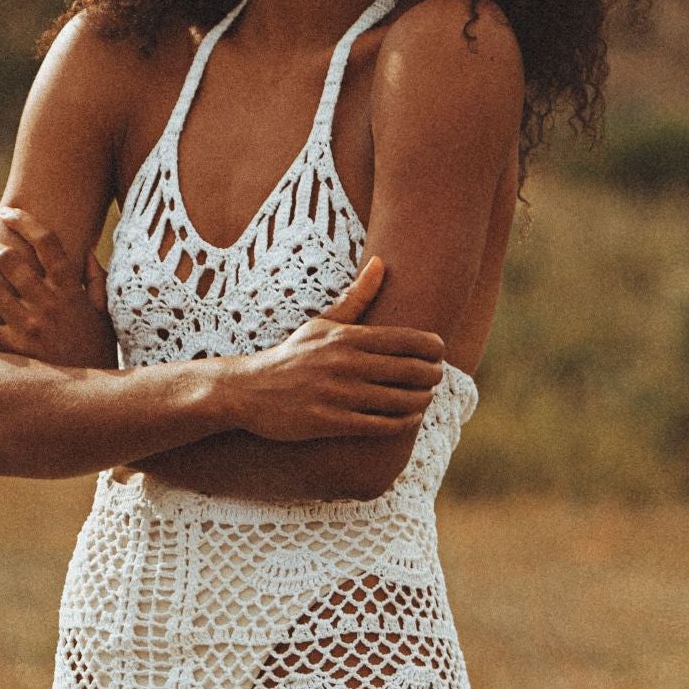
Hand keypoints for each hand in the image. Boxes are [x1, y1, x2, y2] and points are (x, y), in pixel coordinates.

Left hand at [0, 206, 113, 367]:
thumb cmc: (100, 352)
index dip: (26, 222)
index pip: (48, 244)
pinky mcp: (15, 352)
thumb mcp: (105, 314)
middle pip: (9, 262)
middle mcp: (48, 305)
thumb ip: (96, 281)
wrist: (95, 397)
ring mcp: (30, 328)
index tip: (9, 213)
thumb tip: (85, 253)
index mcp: (71, 291)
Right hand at [225, 256, 445, 442]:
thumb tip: (381, 263)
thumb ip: (356, 297)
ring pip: (397, 400)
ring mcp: (337, 394)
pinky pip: (377, 425)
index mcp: (346, 337)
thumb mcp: (322, 324)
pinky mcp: (328, 421)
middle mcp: (344, 364)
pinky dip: (400, 423)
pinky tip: (409, 419)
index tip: (440, 351)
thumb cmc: (292, 356)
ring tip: (427, 397)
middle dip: (432, 374)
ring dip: (420, 400)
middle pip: (408, 370)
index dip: (432, 347)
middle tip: (438, 376)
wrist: (248, 390)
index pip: (405, 339)